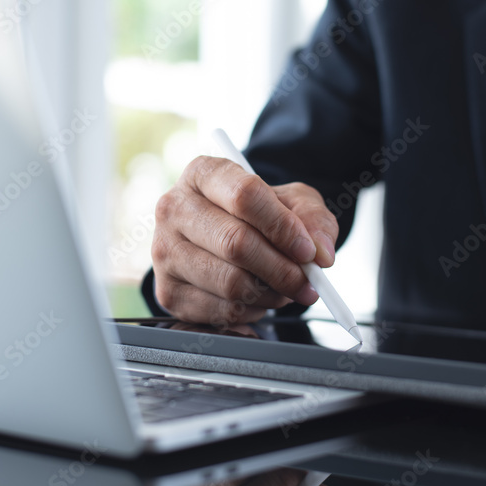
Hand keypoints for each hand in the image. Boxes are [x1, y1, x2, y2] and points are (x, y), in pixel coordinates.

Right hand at [152, 156, 337, 323]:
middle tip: (307, 281)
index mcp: (203, 173)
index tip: (308, 250)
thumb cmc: (254, 214)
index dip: (283, 227)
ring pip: (230, 283)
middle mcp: (174, 208)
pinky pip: (221, 311)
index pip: (245, 196)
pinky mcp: (168, 291)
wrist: (220, 236)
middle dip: (282, 269)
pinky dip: (252, 311)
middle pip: (236, 243)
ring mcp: (165, 251)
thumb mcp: (290, 201)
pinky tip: (258, 298)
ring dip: (270, 294)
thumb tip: (320, 252)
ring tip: (284, 288)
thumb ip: (312, 218)